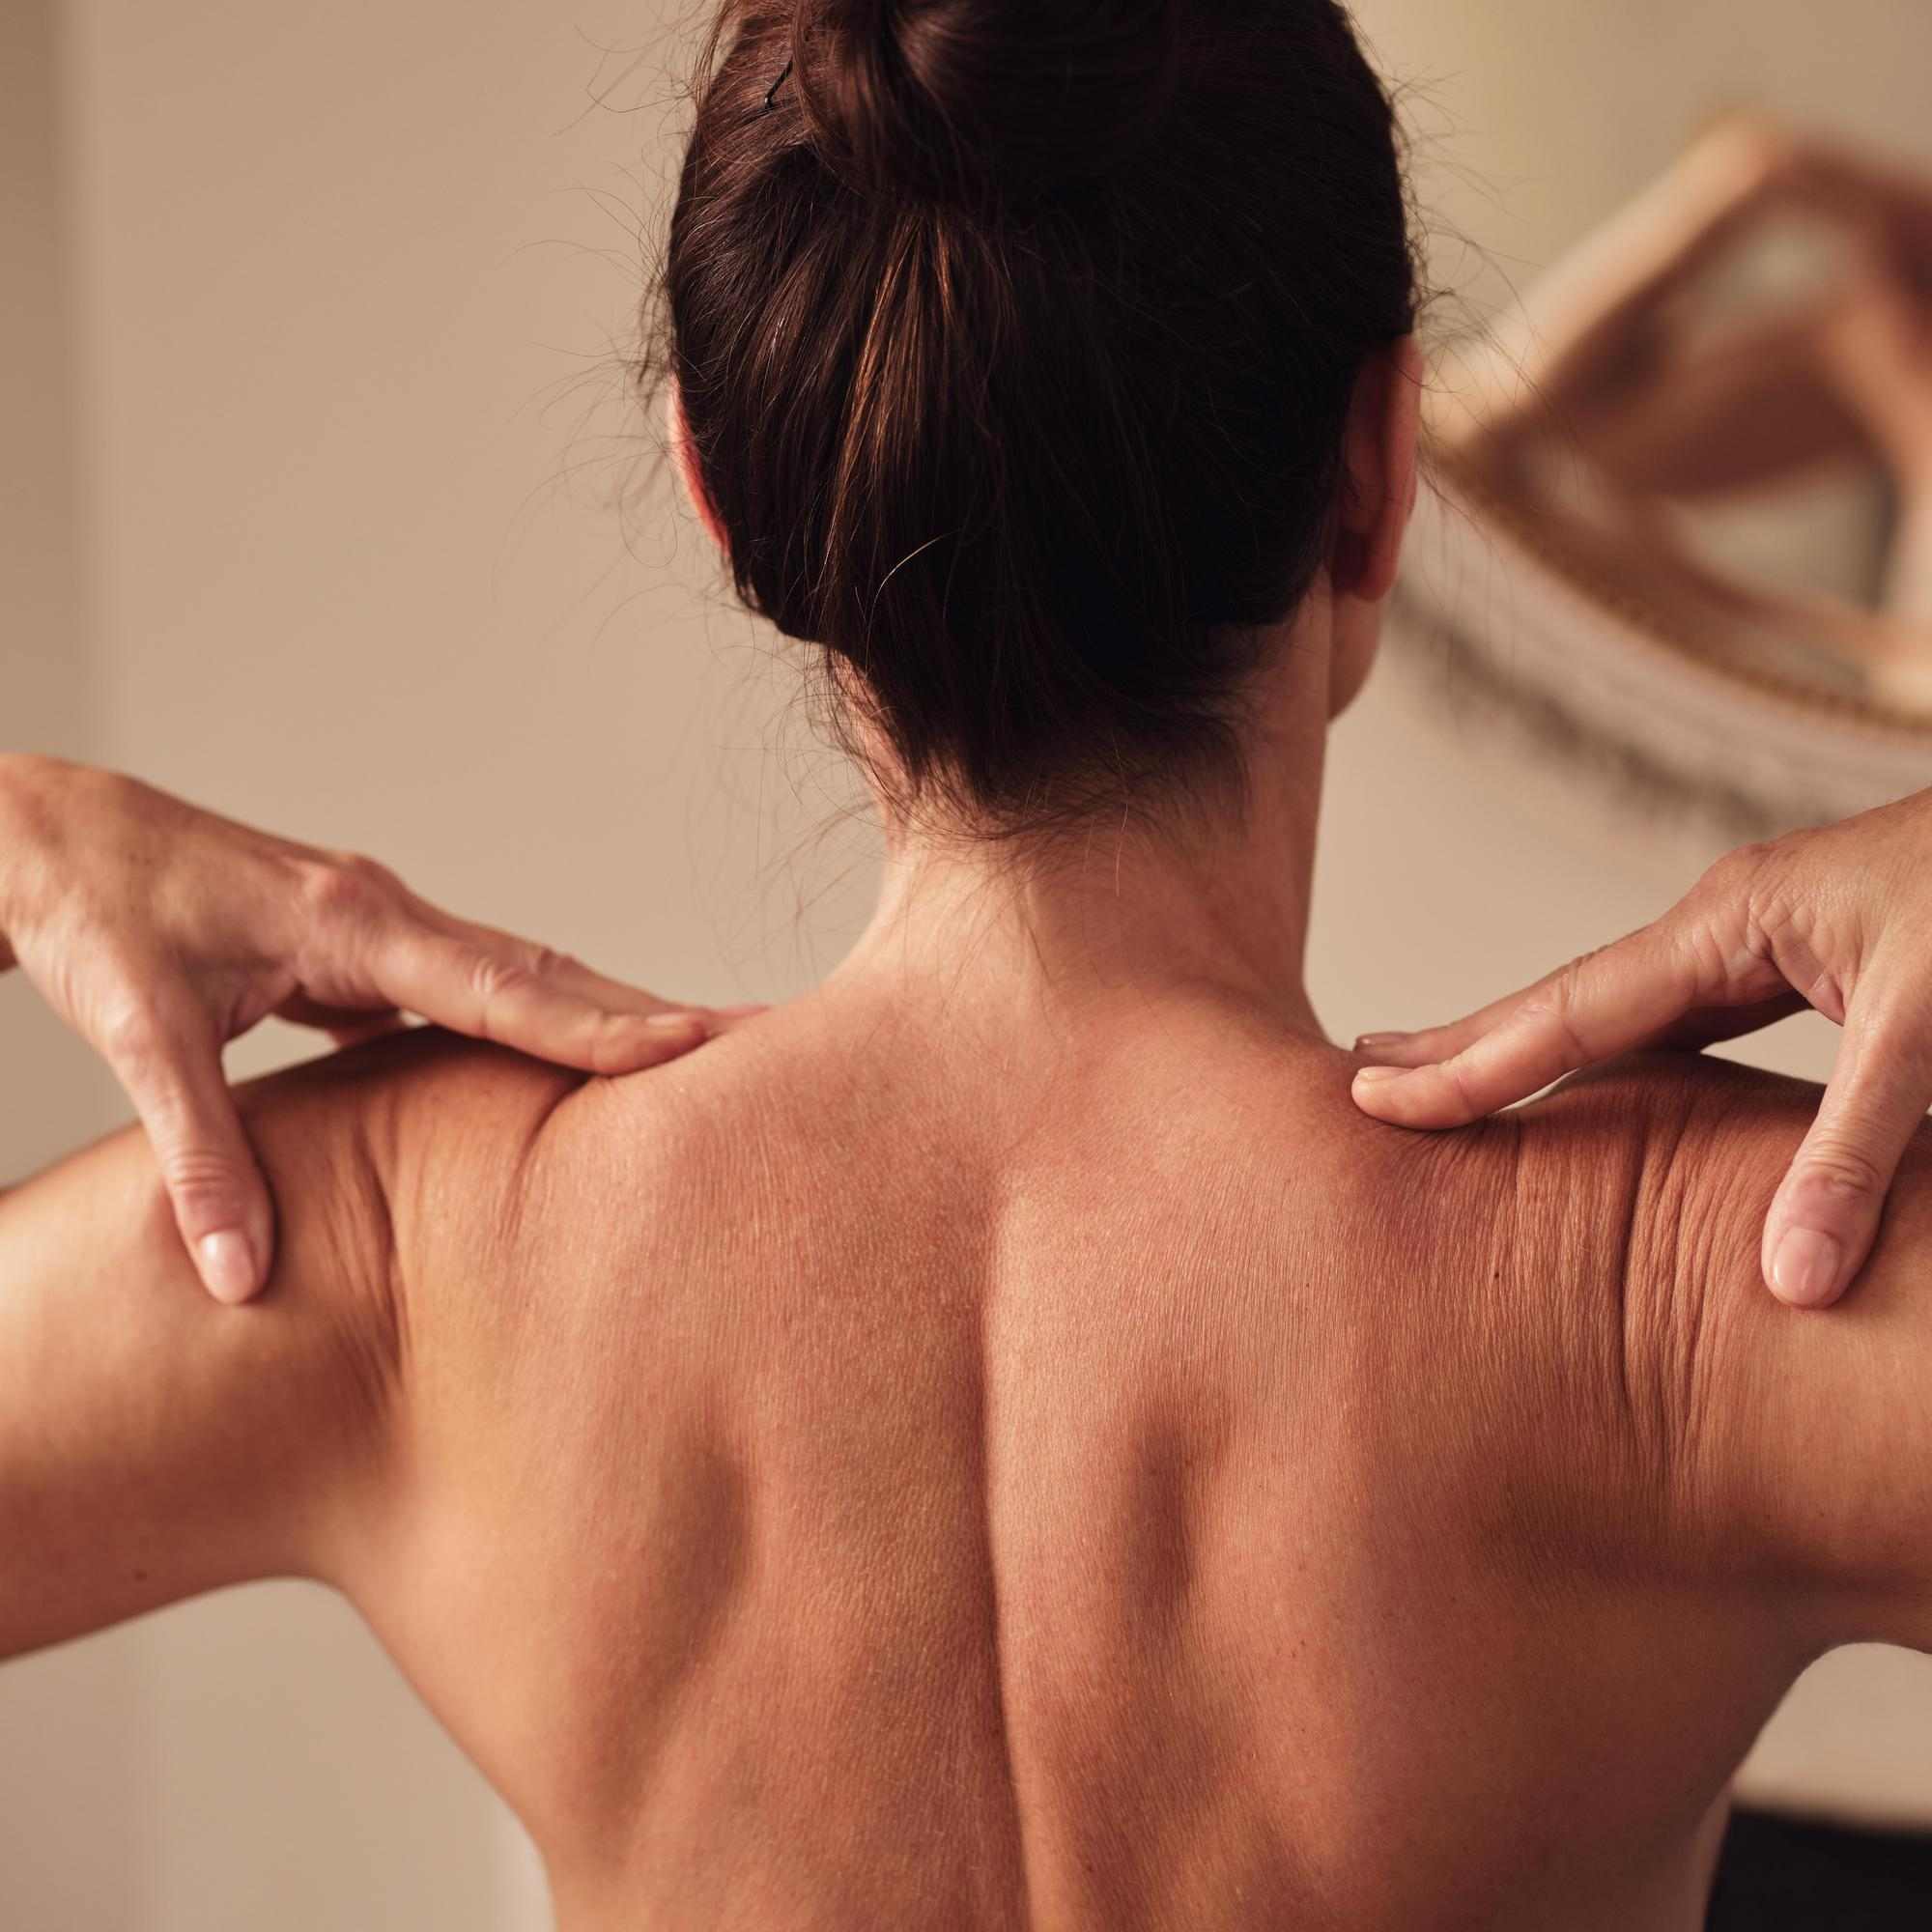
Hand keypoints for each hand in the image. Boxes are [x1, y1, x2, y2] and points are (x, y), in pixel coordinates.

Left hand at [0, 756, 758, 1304]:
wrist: (49, 833)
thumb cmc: (97, 910)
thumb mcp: (139, 1030)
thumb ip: (201, 1154)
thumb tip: (240, 1274)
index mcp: (353, 921)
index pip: (504, 984)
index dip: (600, 1022)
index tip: (694, 1042)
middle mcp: (390, 912)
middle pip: (547, 970)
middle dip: (648, 1010)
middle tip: (755, 1041)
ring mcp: (385, 925)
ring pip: (524, 972)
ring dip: (607, 1011)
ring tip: (699, 1054)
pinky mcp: (368, 948)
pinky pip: (481, 985)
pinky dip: (544, 1018)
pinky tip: (576, 1059)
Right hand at [1348, 789, 1931, 1310]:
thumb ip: (1855, 1149)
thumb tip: (1786, 1279)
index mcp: (1735, 921)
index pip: (1572, 1011)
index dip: (1472, 1064)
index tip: (1374, 1098)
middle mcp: (1733, 923)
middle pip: (1567, 998)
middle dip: (1466, 1040)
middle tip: (1363, 1072)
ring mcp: (1770, 938)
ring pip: (1623, 1010)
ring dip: (1536, 1047)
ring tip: (1459, 1080)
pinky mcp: (1816, 961)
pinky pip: (1685, 1018)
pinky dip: (1621, 1053)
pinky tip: (1605, 1082)